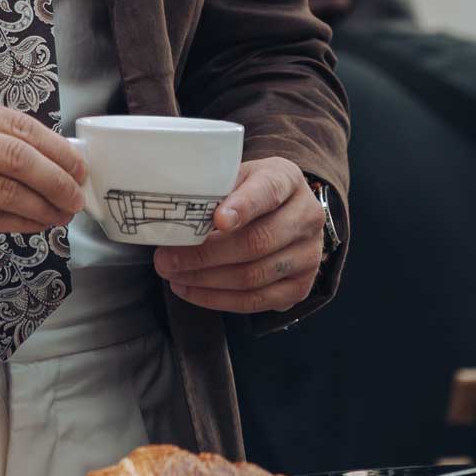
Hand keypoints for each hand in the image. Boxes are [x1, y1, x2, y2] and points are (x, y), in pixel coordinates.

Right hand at [0, 89, 86, 264]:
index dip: (55, 146)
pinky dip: (19, 223)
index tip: (77, 164)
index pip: (15, 122)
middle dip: (57, 178)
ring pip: (6, 189)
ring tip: (62, 214)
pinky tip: (35, 225)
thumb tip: (49, 154)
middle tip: (77, 194)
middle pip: (16, 155)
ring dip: (43, 206)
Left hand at [153, 157, 323, 314]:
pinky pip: (258, 301)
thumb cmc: (248, 189)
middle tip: (166, 259)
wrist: (283, 210)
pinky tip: (193, 290)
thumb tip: (176, 207)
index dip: (242, 206)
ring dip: (207, 280)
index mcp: (287, 179)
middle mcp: (306, 217)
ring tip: (173, 275)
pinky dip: (220, 299)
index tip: (217, 220)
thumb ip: (215, 186)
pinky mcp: (300, 286)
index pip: (266, 192)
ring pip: (254, 276)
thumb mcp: (235, 173)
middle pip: (257, 242)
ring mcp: (309, 255)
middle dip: (205, 255)